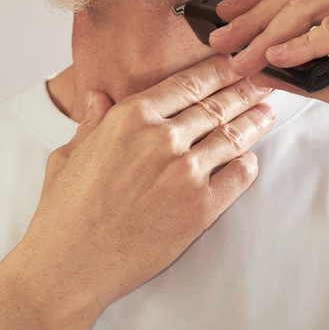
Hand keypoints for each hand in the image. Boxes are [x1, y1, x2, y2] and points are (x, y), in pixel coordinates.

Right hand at [17, 57, 274, 316]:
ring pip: (233, 137)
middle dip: (244, 91)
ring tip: (266, 113)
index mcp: (129, 118)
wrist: (69, 265)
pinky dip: (249, 165)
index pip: (186, 83)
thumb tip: (98, 97)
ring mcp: (185, 173)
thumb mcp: (68, 155)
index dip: (216, 71)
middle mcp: (162, 138)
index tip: (232, 64)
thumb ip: (91, 123)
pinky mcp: (201, 208)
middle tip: (261, 83)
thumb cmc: (62, 213)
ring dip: (254, 122)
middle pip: (216, 105)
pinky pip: (239, 176)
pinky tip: (250, 159)